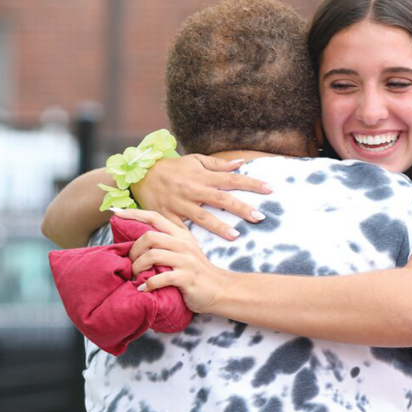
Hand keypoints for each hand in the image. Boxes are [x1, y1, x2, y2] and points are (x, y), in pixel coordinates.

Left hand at [116, 208, 233, 313]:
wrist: (220, 290)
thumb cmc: (196, 272)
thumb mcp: (184, 252)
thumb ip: (166, 244)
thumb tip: (140, 241)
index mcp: (181, 235)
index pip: (155, 217)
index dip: (134, 214)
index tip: (115, 213)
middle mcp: (183, 244)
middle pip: (150, 237)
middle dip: (134, 250)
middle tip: (130, 263)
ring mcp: (186, 260)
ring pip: (152, 255)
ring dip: (138, 267)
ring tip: (135, 276)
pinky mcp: (187, 278)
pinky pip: (160, 278)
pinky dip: (147, 284)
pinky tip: (143, 289)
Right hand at [130, 154, 271, 240]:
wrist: (141, 174)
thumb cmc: (173, 168)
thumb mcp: (195, 160)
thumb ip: (218, 164)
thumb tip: (241, 163)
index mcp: (202, 176)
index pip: (231, 179)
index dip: (251, 184)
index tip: (270, 189)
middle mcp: (193, 190)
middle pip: (221, 199)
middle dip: (241, 208)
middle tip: (259, 217)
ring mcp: (180, 204)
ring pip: (202, 216)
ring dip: (219, 227)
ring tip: (235, 236)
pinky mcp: (167, 216)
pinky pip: (179, 230)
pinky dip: (188, 239)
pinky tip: (200, 251)